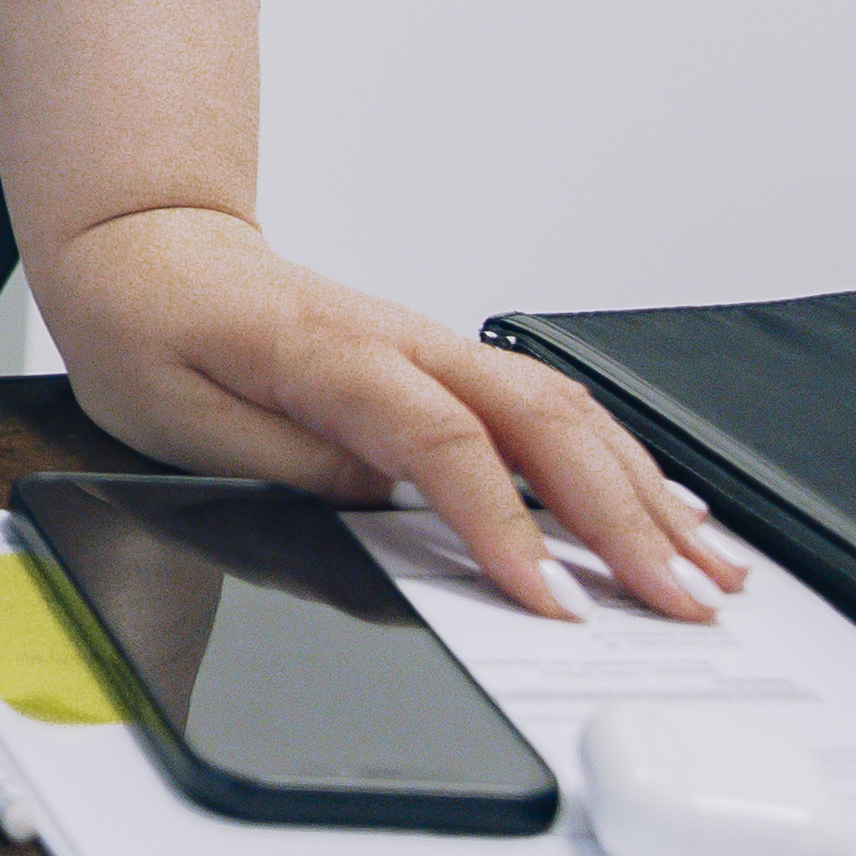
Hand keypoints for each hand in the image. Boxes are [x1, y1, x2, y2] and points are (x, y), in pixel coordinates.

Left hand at [31, 207, 742, 622]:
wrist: (145, 252)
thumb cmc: (154, 331)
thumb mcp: (184, 420)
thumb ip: (292, 469)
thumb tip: (385, 510)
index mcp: (336, 356)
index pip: (448, 444)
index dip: (508, 528)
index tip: (557, 603)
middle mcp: (406, 343)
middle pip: (543, 425)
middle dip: (625, 520)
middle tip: (683, 604)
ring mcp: (436, 348)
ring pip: (566, 412)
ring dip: (643, 492)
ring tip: (710, 569)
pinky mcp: (446, 364)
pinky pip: (549, 408)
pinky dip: (617, 460)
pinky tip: (661, 507)